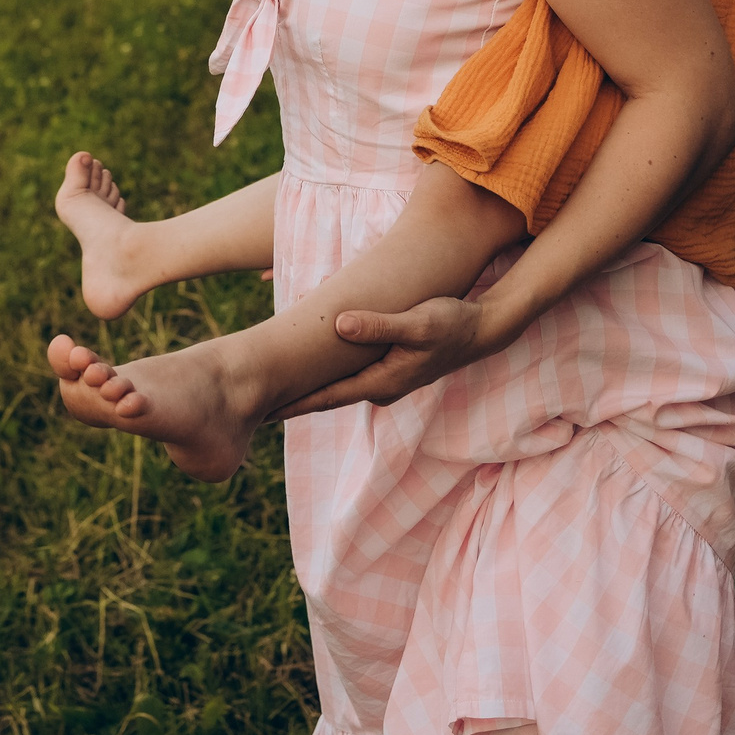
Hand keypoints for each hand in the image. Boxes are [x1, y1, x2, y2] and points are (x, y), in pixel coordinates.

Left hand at [270, 297, 495, 416]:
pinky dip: (327, 369)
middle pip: (326, 396)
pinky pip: (349, 371)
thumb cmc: (450, 323)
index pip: (327, 398)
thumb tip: (341, 325)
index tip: (262, 412)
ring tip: (273, 385)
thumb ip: (380, 325)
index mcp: (381, 382)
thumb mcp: (417, 322)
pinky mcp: (388, 367)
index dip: (293, 405)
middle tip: (253, 403)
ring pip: (337, 382)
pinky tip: (311, 361)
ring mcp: (384, 379)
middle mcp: (380, 387)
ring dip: (309, 384)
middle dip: (292, 399)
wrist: (481, 329)